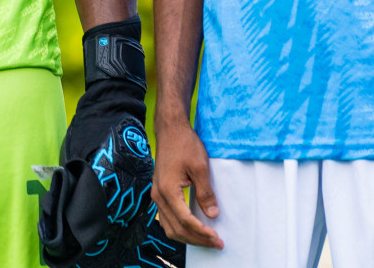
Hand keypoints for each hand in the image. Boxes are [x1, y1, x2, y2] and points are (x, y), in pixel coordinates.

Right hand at [152, 112, 221, 248]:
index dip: (201, 232)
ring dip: (187, 237)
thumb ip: (206, 193)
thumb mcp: (200, 167)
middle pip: (176, 228)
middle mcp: (158, 196)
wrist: (170, 130)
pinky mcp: (159, 192)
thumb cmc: (184, 144)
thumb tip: (212, 214)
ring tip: (206, 239)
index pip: (185, 220)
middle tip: (216, 243)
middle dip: (196, 239)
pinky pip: (167, 218)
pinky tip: (192, 229)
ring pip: (169, 226)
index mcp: (167, 190)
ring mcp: (156, 195)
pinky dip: (179, 228)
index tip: (217, 238)